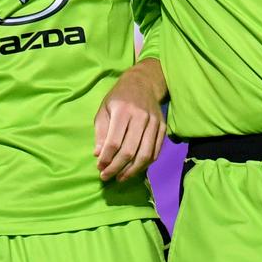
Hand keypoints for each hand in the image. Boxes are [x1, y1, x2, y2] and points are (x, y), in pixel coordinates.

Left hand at [93, 59, 166, 182]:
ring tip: (121, 178)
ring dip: (132, 171)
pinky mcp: (163, 128)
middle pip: (130, 150)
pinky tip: (134, 169)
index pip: (115, 141)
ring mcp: (154, 123)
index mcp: (123, 110)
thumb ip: (101, 132)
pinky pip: (155, 152)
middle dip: (117, 168)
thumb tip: (98, 155)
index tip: (99, 168)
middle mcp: (140, 117)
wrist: (143, 83)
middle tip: (107, 177)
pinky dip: (145, 164)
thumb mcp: (104, 109)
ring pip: (145, 155)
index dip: (107, 158)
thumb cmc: (118, 97)